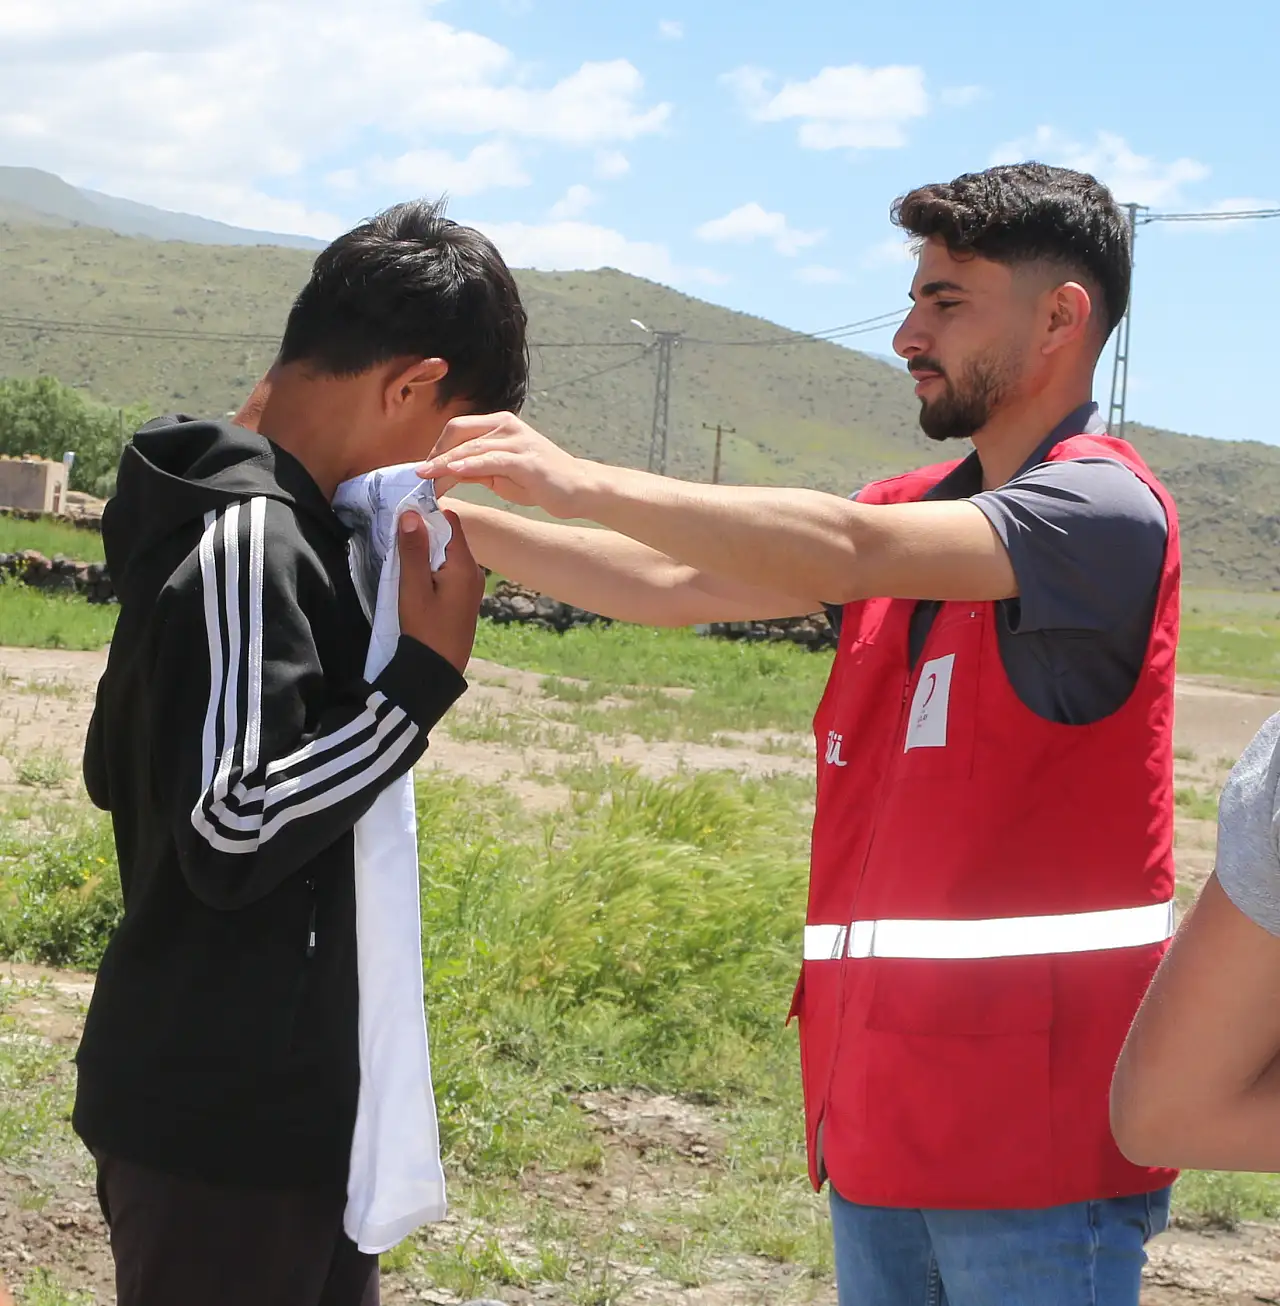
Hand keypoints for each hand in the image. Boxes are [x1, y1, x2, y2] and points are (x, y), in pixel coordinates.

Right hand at [397, 509, 483, 672]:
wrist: (437, 670)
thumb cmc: (425, 630)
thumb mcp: (413, 589)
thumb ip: (413, 551)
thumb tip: (411, 513)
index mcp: (464, 565)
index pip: (450, 521)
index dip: (427, 515)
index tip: (402, 516)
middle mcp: (473, 571)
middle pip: (449, 538)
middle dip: (424, 534)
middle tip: (396, 537)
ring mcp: (471, 586)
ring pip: (447, 556)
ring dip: (426, 553)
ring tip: (401, 557)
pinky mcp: (464, 598)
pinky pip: (448, 572)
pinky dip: (432, 568)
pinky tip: (414, 578)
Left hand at [417, 412, 592, 517]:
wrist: (579, 488)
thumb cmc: (540, 482)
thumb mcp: (501, 474)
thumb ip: (476, 469)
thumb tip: (446, 473)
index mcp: (500, 424)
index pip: (458, 429)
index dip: (436, 448)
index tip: (422, 470)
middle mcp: (508, 426)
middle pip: (459, 432)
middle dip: (435, 455)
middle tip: (419, 476)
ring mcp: (518, 441)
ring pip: (472, 447)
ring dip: (445, 463)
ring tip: (427, 477)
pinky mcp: (527, 460)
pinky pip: (492, 460)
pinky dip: (470, 464)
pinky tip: (453, 471)